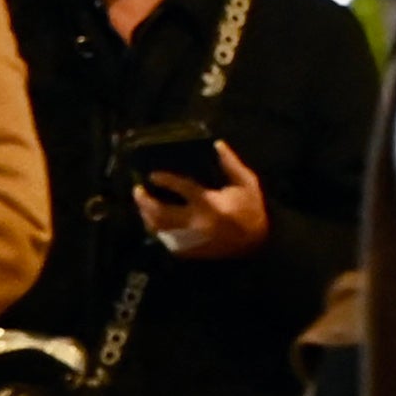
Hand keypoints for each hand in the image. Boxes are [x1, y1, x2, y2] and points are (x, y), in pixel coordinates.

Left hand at [135, 137, 268, 258]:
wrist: (257, 242)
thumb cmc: (251, 209)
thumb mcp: (247, 183)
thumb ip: (231, 164)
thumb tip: (217, 145)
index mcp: (211, 204)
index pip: (182, 188)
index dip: (165, 180)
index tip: (153, 175)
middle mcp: (196, 222)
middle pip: (161, 212)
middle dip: (145, 201)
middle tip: (138, 191)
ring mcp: (191, 239)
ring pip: (159, 228)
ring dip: (146, 216)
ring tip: (142, 205)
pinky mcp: (189, 250)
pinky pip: (165, 240)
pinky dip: (156, 230)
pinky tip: (153, 221)